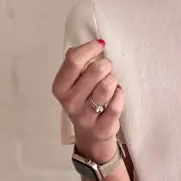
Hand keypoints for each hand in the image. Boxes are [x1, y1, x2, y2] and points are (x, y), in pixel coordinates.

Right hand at [52, 39, 123, 159]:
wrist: (90, 135)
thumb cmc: (84, 101)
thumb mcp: (74, 82)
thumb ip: (78, 63)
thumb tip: (93, 45)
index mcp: (60, 87)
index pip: (73, 60)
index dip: (90, 48)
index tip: (99, 45)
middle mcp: (70, 102)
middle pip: (95, 70)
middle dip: (106, 65)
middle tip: (106, 69)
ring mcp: (86, 116)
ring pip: (107, 85)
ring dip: (113, 80)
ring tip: (111, 84)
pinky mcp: (102, 127)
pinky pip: (117, 103)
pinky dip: (119, 95)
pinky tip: (115, 97)